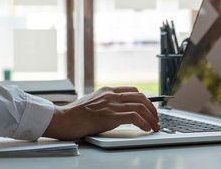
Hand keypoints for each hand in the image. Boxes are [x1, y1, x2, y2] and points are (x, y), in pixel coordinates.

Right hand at [42, 86, 159, 140]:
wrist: (63, 119)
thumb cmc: (74, 115)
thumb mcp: (90, 103)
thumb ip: (103, 104)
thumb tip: (114, 111)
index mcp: (106, 91)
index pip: (133, 91)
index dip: (145, 100)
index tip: (151, 109)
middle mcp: (111, 95)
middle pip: (141, 97)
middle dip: (153, 109)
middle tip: (156, 119)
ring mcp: (111, 104)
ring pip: (140, 106)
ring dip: (152, 118)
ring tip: (155, 127)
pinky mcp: (110, 116)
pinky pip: (134, 116)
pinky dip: (144, 123)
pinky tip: (146, 129)